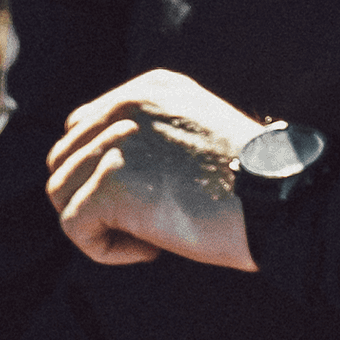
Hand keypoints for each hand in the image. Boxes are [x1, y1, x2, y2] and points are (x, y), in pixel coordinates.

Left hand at [45, 70, 268, 270]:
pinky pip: (75, 228)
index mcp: (149, 88)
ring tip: (151, 237)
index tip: (148, 198)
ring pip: (62, 193)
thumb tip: (96, 175)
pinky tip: (151, 250)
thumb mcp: (197, 134)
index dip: (101, 174)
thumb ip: (150, 135)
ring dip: (99, 225)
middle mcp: (127, 104)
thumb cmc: (251, 183)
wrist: (278, 201)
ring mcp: (117, 141)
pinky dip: (107, 250)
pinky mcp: (111, 183)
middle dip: (93, 200)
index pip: (81, 128)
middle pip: (64, 160)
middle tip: (146, 223)